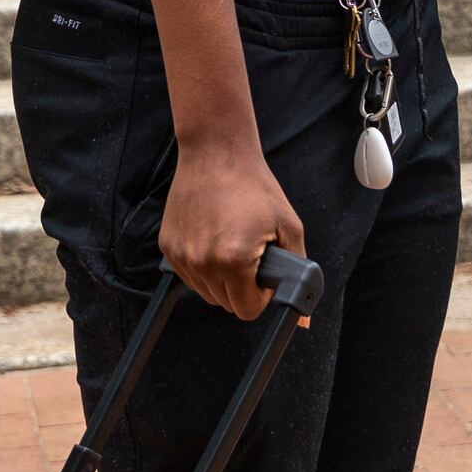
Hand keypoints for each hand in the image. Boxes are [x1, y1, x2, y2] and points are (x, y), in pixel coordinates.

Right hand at [162, 134, 305, 321]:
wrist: (216, 153)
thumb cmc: (254, 186)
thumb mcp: (288, 226)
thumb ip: (297, 271)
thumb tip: (304, 317)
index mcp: (233, 261)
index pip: (246, 310)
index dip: (260, 296)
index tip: (262, 274)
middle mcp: (202, 262)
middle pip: (225, 304)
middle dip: (242, 287)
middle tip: (250, 255)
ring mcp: (181, 255)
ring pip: (206, 292)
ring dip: (221, 279)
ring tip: (231, 243)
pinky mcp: (167, 247)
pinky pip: (188, 274)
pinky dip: (202, 265)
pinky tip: (212, 237)